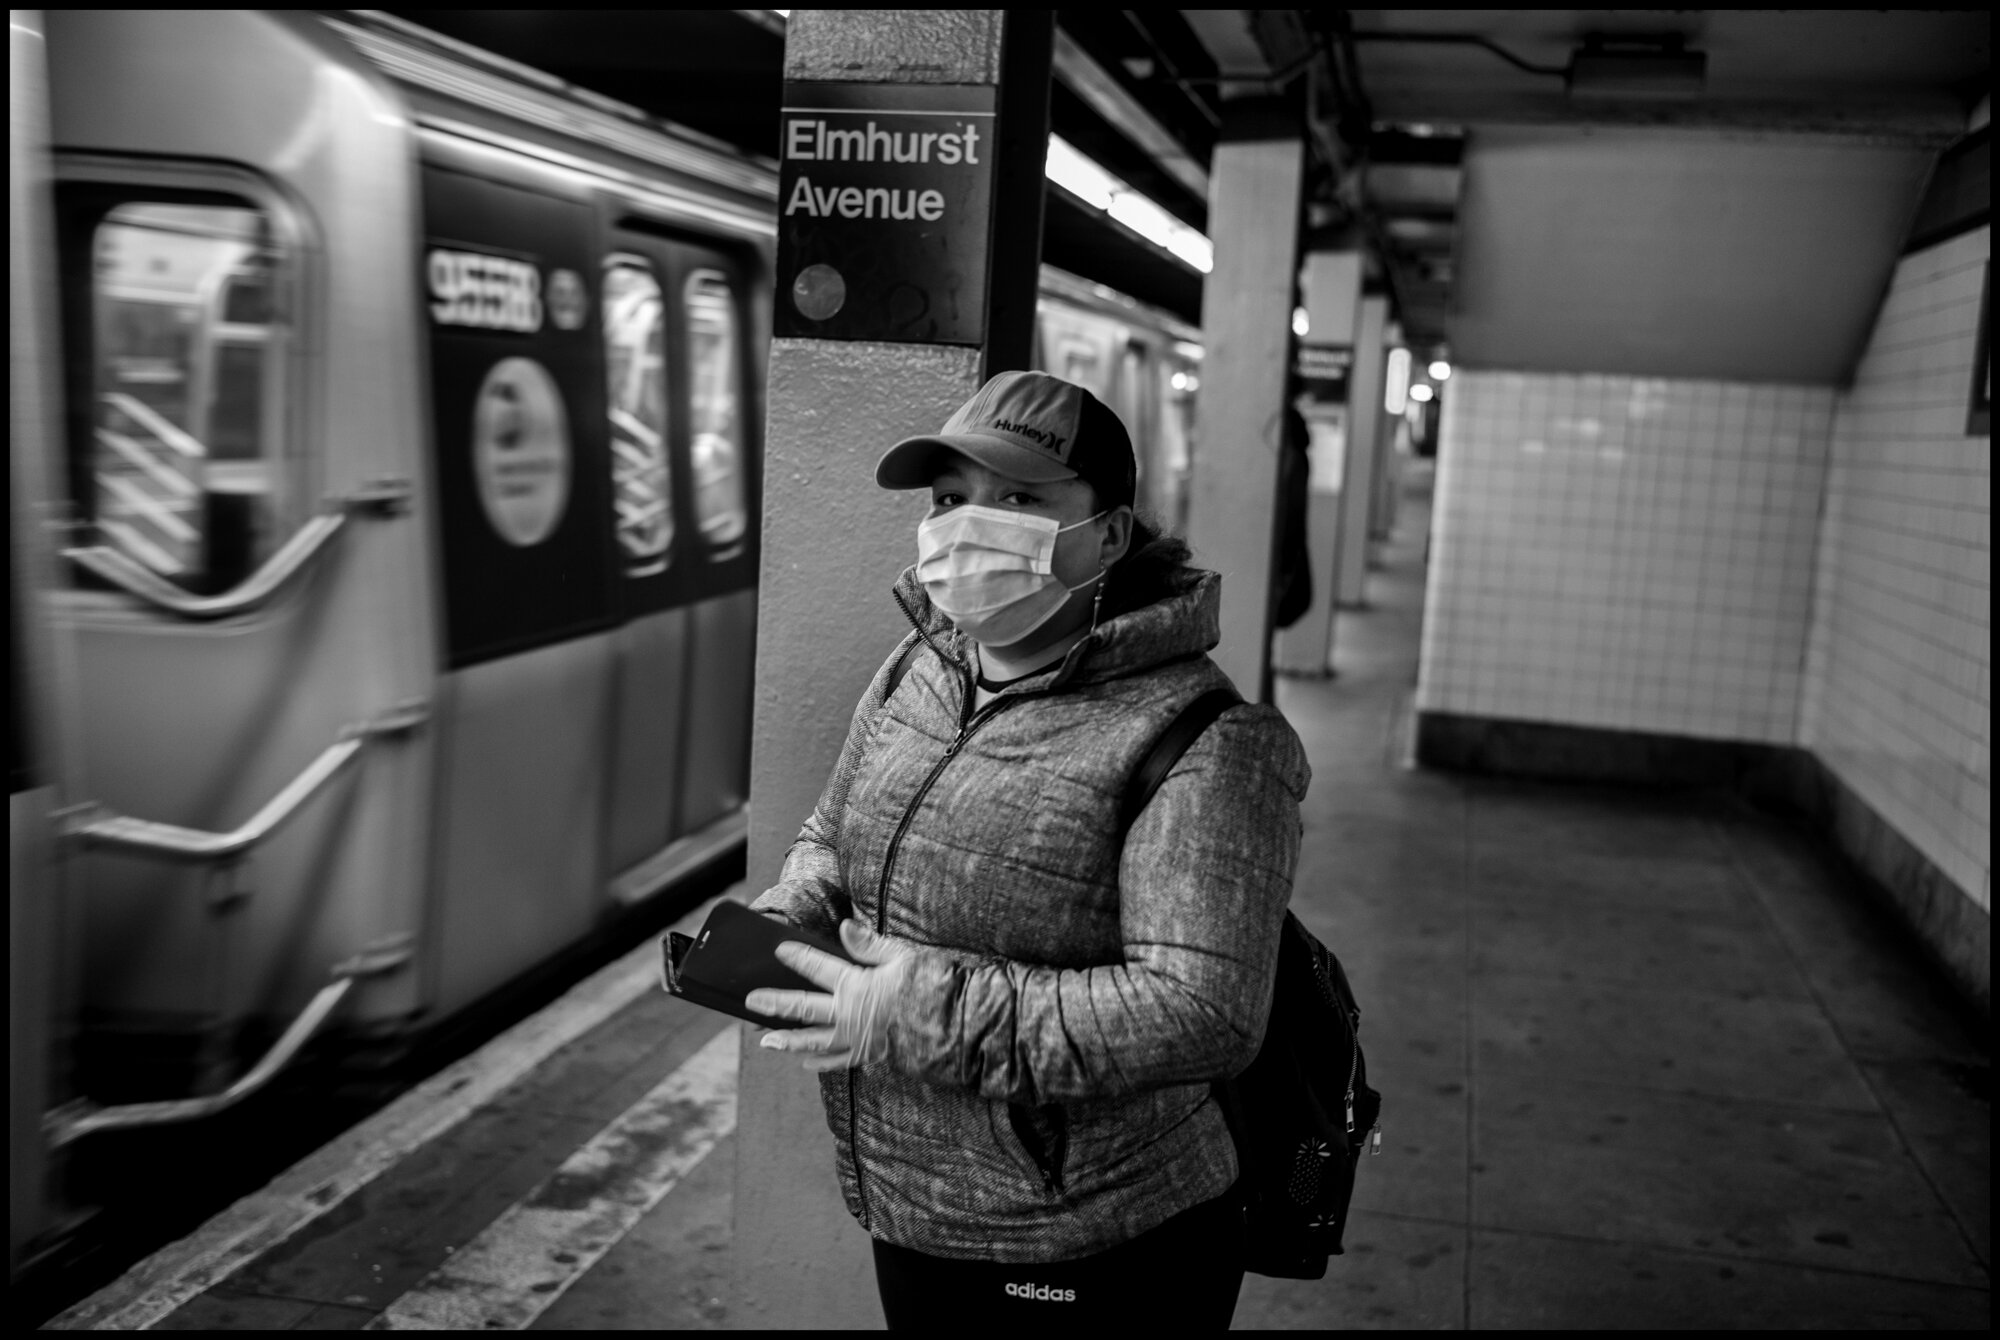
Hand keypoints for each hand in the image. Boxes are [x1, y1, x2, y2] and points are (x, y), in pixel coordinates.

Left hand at [745, 920, 914, 1071]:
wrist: (953, 1028)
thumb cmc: (931, 988)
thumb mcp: (902, 957)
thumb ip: (869, 945)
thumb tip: (844, 927)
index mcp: (856, 985)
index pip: (818, 967)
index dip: (797, 957)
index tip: (779, 950)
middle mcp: (849, 1014)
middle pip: (804, 1008)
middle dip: (775, 1004)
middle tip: (751, 1003)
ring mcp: (857, 1038)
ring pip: (814, 1040)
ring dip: (788, 1040)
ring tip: (767, 1041)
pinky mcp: (869, 1054)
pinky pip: (838, 1061)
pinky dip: (820, 1062)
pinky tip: (805, 1062)